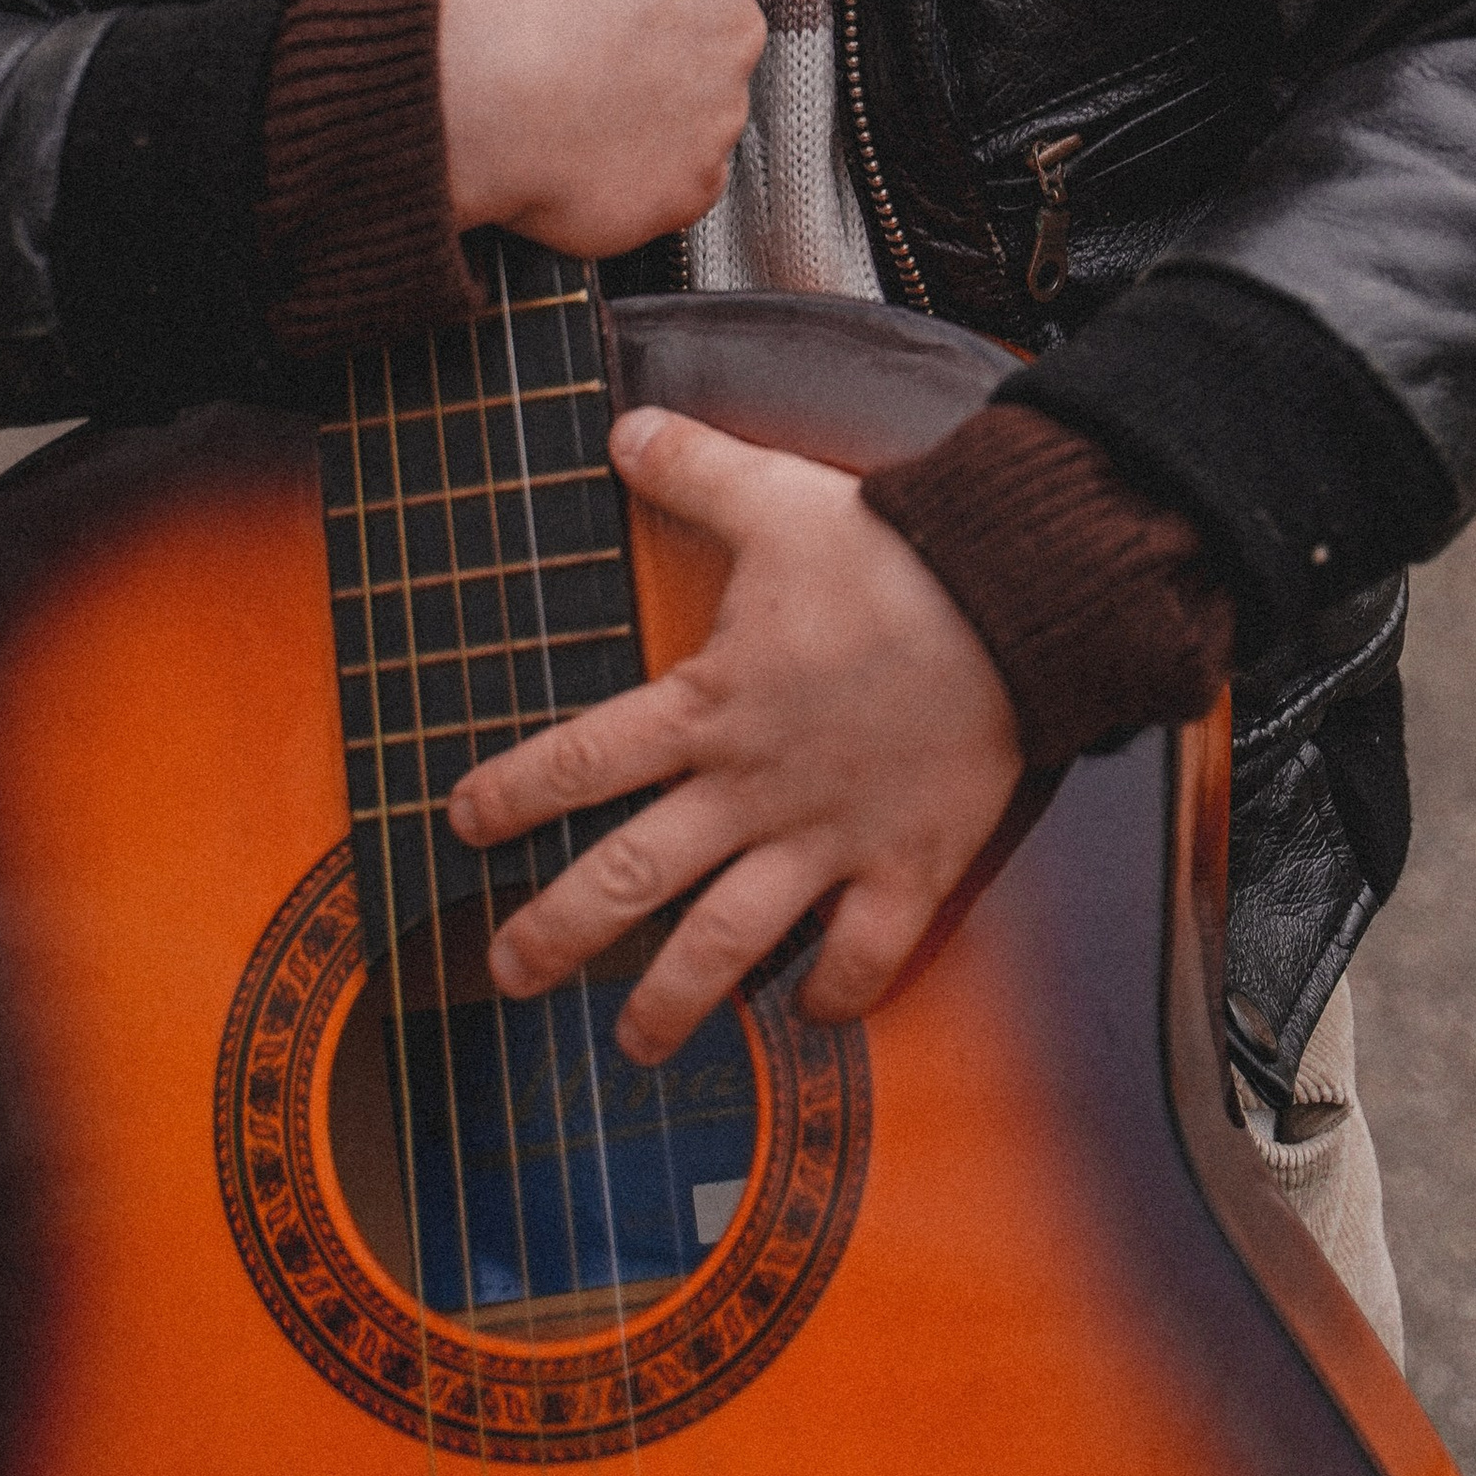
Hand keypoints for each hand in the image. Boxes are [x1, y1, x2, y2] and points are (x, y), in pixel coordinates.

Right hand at [438, 0, 764, 251]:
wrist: (470, 98)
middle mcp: (740, 31)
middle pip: (693, 28)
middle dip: (640, 32)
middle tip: (565, 37)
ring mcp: (720, 117)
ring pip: (685, 102)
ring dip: (639, 100)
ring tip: (565, 93)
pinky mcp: (693, 188)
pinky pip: (672, 174)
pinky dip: (634, 165)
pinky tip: (579, 145)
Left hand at [445, 406, 1023, 1062]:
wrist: (1015, 601)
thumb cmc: (893, 553)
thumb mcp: (775, 496)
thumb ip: (690, 467)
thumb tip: (622, 430)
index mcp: (710, 705)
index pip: (584, 759)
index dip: (513, 793)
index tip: (460, 826)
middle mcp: (752, 786)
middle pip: (632, 876)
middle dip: (559, 932)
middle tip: (506, 973)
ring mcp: (827, 837)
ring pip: (729, 940)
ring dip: (673, 1000)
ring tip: (634, 1046)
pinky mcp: (906, 865)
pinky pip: (862, 954)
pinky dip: (833, 993)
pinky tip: (809, 1013)